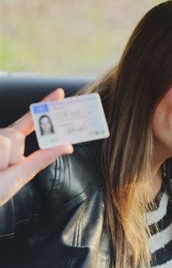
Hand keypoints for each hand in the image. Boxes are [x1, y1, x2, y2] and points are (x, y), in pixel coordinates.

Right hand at [0, 89, 73, 205]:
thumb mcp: (21, 175)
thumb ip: (42, 158)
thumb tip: (68, 146)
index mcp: (11, 143)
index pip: (30, 121)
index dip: (44, 105)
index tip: (59, 92)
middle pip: (16, 135)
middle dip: (12, 156)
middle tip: (1, 171)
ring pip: (7, 141)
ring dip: (2, 161)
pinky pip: (0, 145)